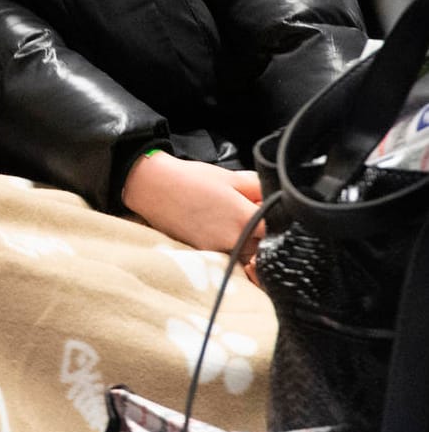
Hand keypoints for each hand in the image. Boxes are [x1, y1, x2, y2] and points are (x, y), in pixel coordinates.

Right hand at [121, 150, 264, 255]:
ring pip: (244, 253)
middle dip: (258, 231)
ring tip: (224, 220)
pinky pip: (224, 254)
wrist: (153, 187)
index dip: (275, 221)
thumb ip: (260, 188)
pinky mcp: (203, 254)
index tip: (262, 210)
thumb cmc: (191, 179)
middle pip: (262, 245)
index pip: (278, 231)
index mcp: (246, 220)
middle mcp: (234, 241)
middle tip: (240, 210)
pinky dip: (223, 244)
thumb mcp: (232, 176)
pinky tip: (211, 226)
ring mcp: (218, 250)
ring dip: (242, 241)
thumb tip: (275, 198)